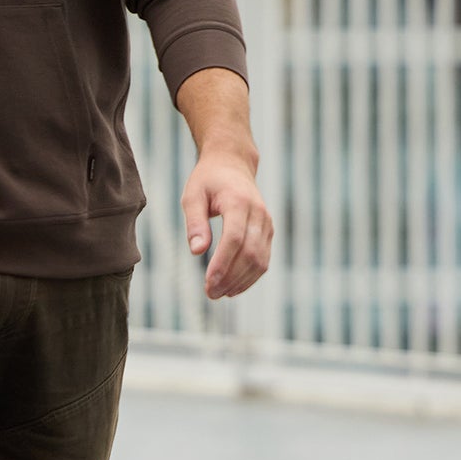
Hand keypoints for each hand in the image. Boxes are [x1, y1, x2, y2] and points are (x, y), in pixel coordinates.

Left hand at [182, 146, 272, 299]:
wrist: (232, 165)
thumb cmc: (208, 180)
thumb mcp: (192, 195)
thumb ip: (194, 222)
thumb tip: (197, 251)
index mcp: (239, 202)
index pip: (234, 239)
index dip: (223, 263)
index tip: (208, 282)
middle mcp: (258, 214)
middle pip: (249, 253)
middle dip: (230, 278)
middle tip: (210, 294)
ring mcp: (267, 224)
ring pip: (260, 260)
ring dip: (241, 282)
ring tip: (218, 293)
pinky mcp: (268, 232)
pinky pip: (264, 260)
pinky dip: (250, 277)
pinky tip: (232, 288)